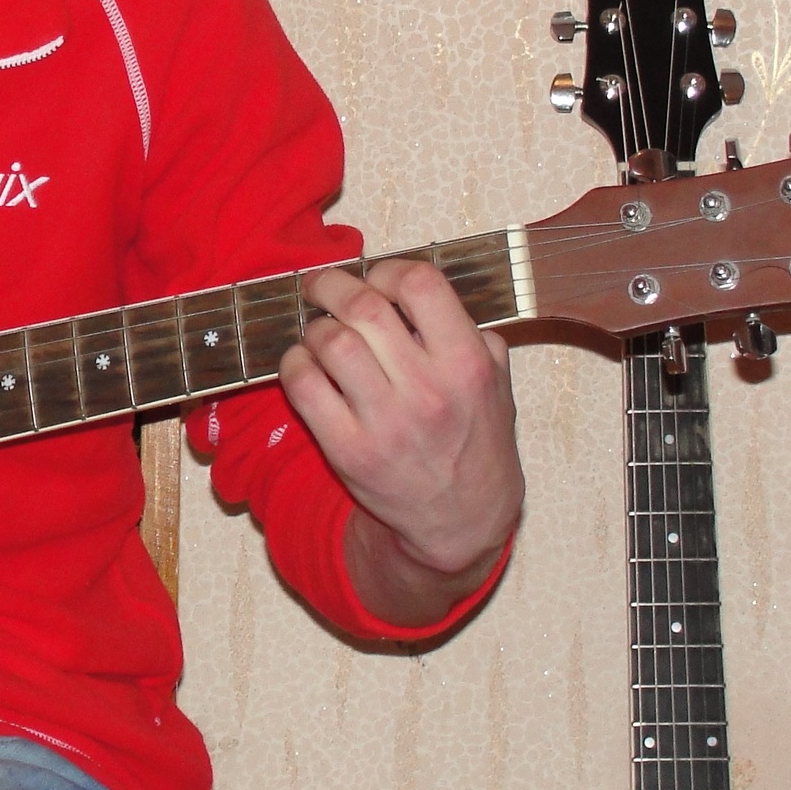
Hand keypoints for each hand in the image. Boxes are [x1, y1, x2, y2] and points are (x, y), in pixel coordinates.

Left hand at [274, 260, 522, 627]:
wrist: (462, 520)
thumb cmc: (476, 441)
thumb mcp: (496, 384)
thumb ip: (472, 333)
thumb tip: (421, 289)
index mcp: (467, 364)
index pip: (420, 284)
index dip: (387, 269)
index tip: (375, 277)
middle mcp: (428, 390)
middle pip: (364, 307)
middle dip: (332, 285)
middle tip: (321, 287)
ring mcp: (386, 423)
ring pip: (330, 342)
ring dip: (315, 328)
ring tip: (318, 333)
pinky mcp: (349, 451)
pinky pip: (303, 387)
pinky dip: (294, 364)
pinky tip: (304, 364)